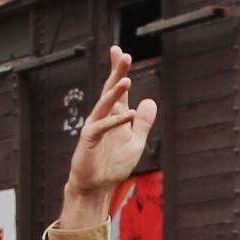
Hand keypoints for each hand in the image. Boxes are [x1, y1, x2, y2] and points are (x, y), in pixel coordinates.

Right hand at [65, 48, 155, 201]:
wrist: (96, 187)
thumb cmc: (113, 166)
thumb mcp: (136, 143)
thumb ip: (144, 124)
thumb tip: (150, 101)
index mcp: (114, 116)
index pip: (117, 89)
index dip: (119, 71)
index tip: (121, 52)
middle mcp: (103, 117)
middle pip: (110, 90)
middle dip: (116, 72)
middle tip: (122, 54)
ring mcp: (94, 126)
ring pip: (105, 105)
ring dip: (115, 93)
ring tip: (126, 79)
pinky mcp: (89, 139)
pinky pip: (103, 127)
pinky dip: (116, 121)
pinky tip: (130, 114)